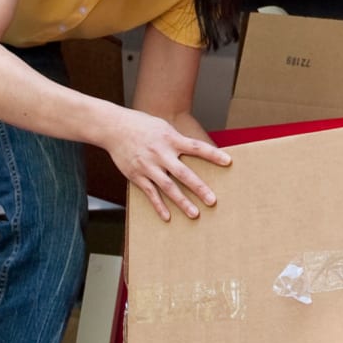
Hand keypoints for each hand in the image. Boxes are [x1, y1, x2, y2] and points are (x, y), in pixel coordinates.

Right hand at [106, 111, 231, 221]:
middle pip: (183, 173)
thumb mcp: (163, 127)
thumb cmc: (141, 126)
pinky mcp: (136, 175)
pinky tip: (167, 217)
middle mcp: (160, 153)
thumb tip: (196, 152)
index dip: (212, 154)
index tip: (228, 161)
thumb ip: (178, 140)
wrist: (114, 127)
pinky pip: (149, 193)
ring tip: (194, 214)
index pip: (195, 147)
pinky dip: (158, 205)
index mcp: (170, 139)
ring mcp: (148, 166)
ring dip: (182, 201)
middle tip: (212, 201)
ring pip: (167, 187)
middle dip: (199, 187)